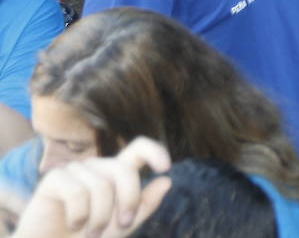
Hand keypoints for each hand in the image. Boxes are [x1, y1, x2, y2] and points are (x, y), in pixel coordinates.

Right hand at [13, 137, 171, 237]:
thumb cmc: (87, 237)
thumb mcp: (120, 225)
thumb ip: (143, 205)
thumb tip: (167, 181)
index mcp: (116, 173)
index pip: (139, 148)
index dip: (154, 151)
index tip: (166, 167)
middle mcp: (98, 167)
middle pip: (124, 170)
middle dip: (128, 201)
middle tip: (123, 225)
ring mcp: (75, 170)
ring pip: (101, 186)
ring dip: (99, 218)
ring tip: (90, 232)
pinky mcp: (54, 178)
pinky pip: (77, 192)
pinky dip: (79, 216)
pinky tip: (73, 225)